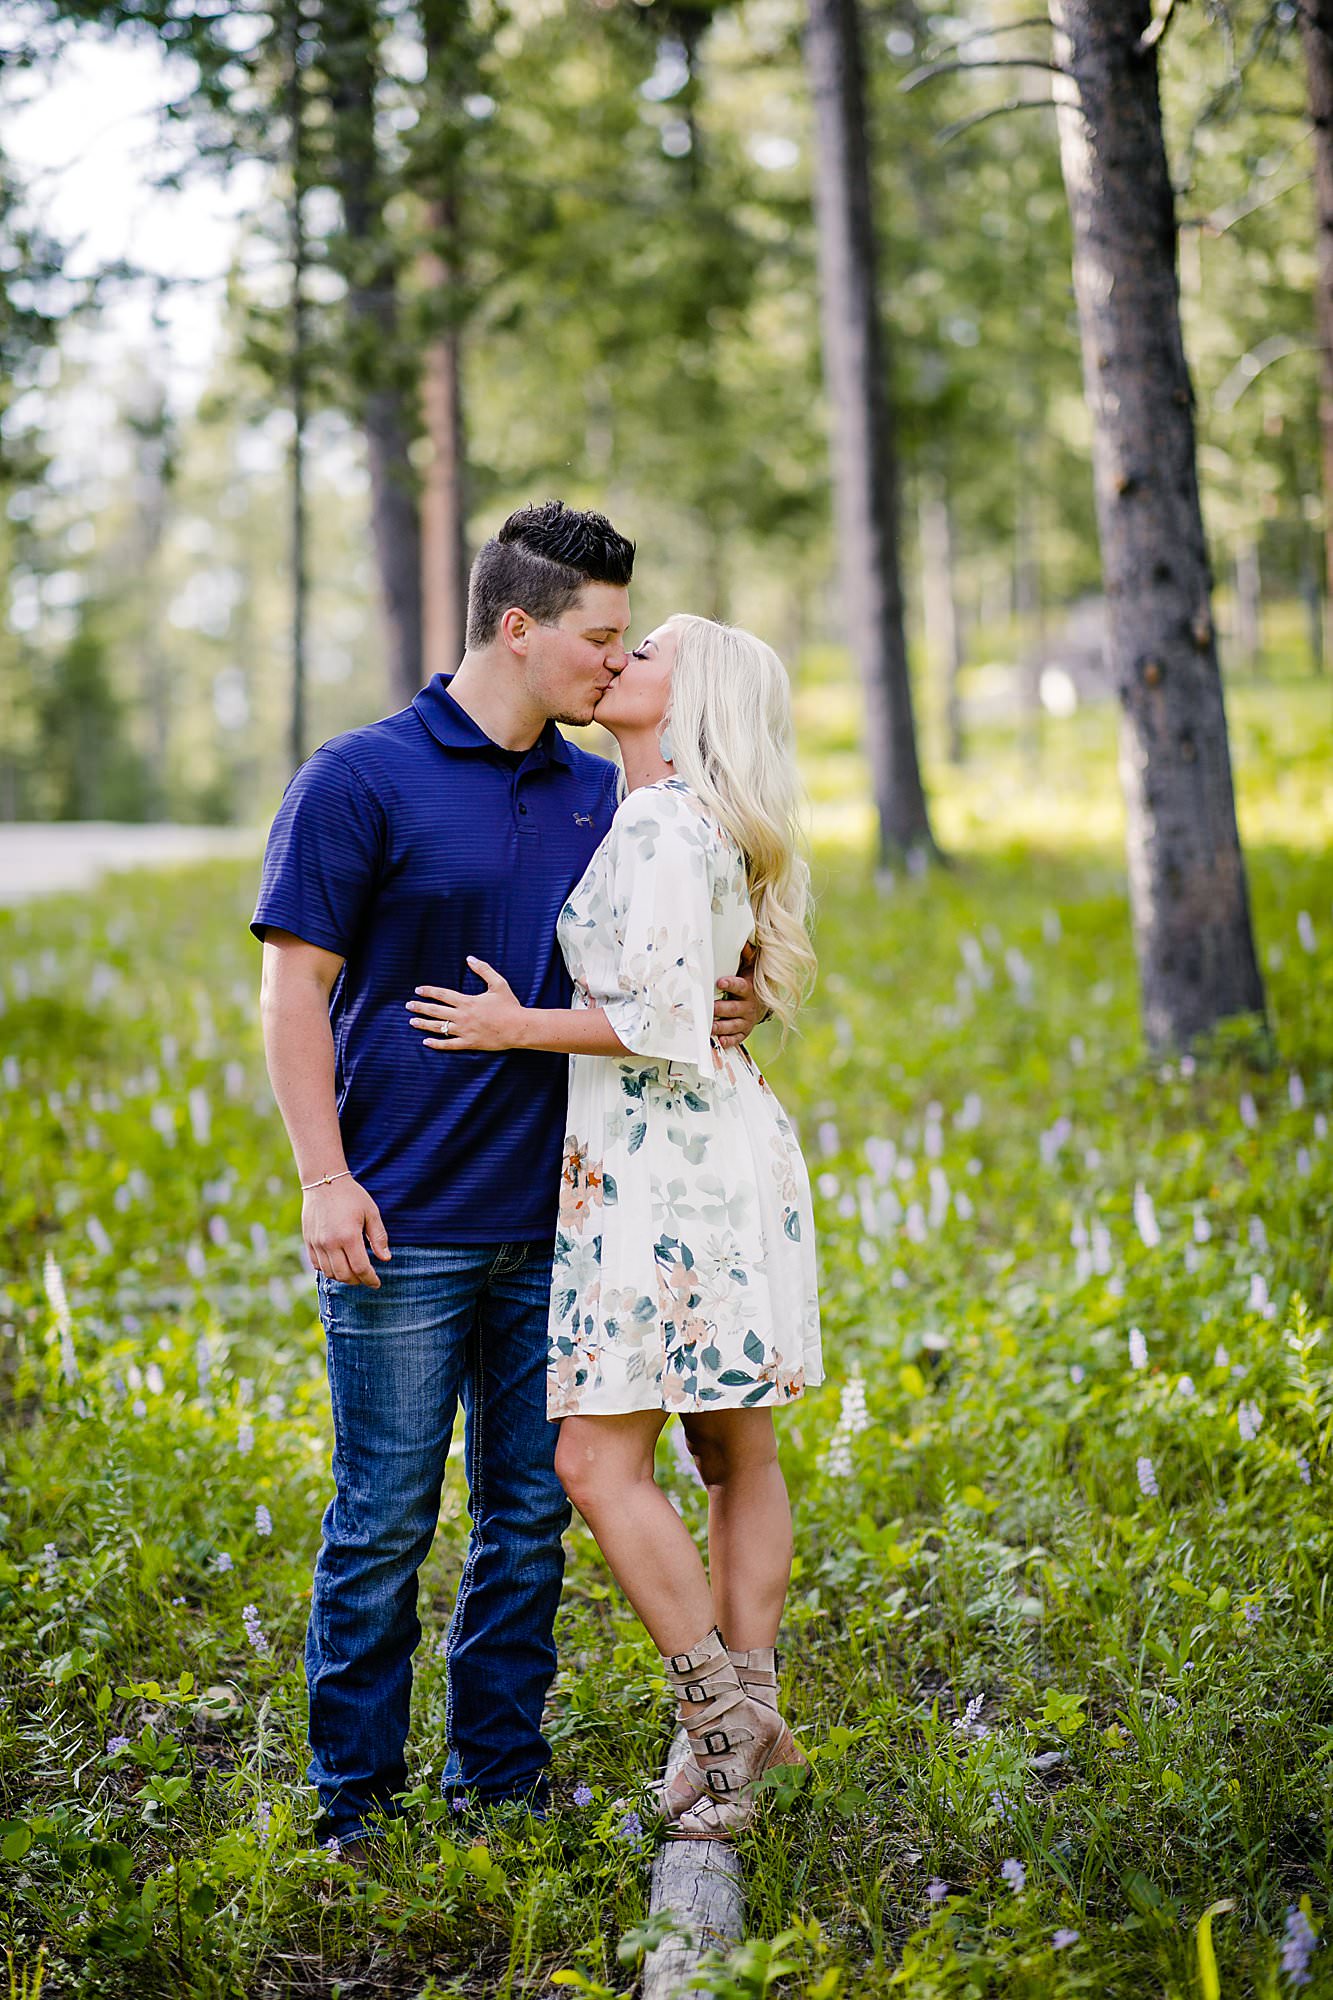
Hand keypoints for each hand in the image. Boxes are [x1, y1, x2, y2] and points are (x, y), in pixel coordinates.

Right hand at [303, 1177, 390, 1286]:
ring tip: (353, 1272)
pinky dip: (328, 1270)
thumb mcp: (371, 1213)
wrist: (324, 1181)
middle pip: (344, 1275)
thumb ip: (378, 1237)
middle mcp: (330, 1243)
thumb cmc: (351, 1196)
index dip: (370, 1279)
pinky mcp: (308, 1241)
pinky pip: (317, 1265)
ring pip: (330, 1273)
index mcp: (348, 1236)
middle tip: (366, 1277)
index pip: (360, 1268)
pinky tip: (338, 1264)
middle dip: (357, 1280)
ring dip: (343, 1277)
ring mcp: (317, 1243)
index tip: (376, 1283)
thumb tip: (386, 1259)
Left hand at [408, 956, 527, 1050]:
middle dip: (420, 1007)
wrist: (519, 1028)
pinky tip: (426, 1042)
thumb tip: (470, 958)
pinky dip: (437, 1044)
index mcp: (467, 1001)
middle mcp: (463, 1016)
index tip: (418, 990)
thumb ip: (484, 970)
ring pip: (439, 1027)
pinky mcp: (469, 1043)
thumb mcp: (498, 984)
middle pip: (436, 1011)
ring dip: (424, 1024)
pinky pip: (449, 1045)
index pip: (443, 994)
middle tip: (408, 1005)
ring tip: (411, 1021)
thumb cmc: (510, 1005)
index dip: (429, 991)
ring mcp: (465, 1031)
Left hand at [712, 942, 765, 1048]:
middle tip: (708, 1009)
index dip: (730, 984)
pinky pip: (736, 1038)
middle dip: (721, 1009)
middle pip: (734, 1009)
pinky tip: (719, 1042)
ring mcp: (746, 1020)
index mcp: (748, 989)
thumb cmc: (749, 982)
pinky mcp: (744, 1032)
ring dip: (721, 1027)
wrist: (762, 1003)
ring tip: (709, 1028)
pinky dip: (728, 1041)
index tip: (720, 982)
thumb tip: (744, 941)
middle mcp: (748, 1006)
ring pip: (733, 1025)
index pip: (740, 986)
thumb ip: (746, 956)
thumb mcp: (750, 968)